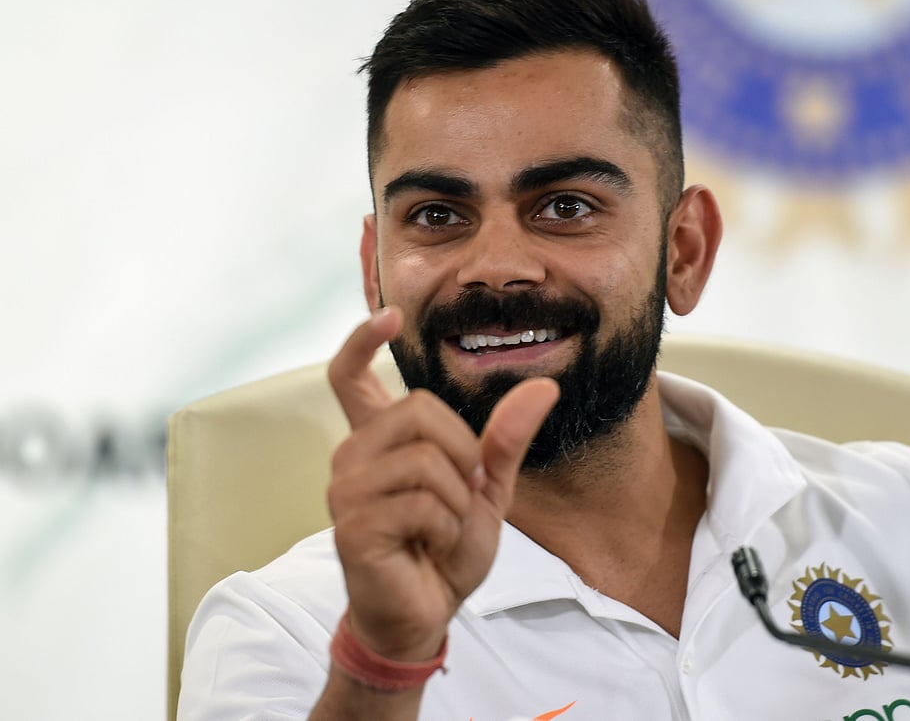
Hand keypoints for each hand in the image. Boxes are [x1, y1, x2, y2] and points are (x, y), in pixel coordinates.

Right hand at [325, 307, 558, 660]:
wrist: (424, 614)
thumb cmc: (445, 550)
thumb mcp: (487, 488)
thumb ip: (506, 439)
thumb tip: (545, 385)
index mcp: (377, 443)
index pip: (348, 377)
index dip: (361, 341)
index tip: (388, 315)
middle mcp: (352, 457)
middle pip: (420, 410)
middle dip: (463, 454)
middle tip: (460, 497)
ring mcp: (345, 490)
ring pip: (427, 459)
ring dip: (458, 500)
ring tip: (442, 528)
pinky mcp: (352, 525)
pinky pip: (423, 502)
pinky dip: (447, 528)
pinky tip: (429, 546)